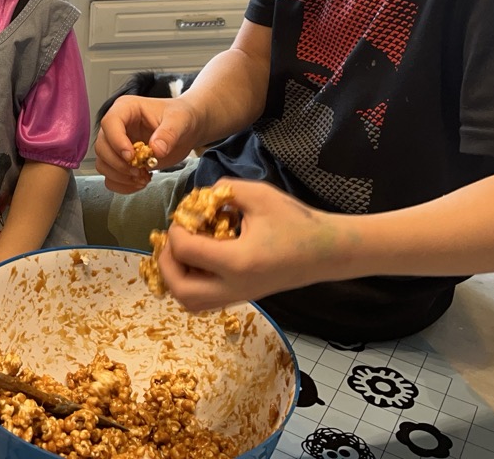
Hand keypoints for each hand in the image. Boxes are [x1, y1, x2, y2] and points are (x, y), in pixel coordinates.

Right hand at [94, 94, 196, 192]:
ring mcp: (117, 145)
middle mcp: (117, 126)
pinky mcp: (121, 161)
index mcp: (126, 109)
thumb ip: (168, 134)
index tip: (131, 156)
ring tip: (143, 178)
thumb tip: (156, 150)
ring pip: (103, 163)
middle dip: (118, 164)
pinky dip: (123, 185)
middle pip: (101, 146)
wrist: (186, 130)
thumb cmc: (180, 117)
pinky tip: (140, 183)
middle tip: (138, 171)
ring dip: (120, 176)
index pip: (110, 123)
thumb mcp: (179, 121)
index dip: (116, 141)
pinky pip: (111, 177)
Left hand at [156, 179, 343, 310]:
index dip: (176, 230)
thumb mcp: (258, 195)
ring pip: (190, 302)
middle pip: (181, 290)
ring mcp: (239, 296)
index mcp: (238, 261)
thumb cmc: (295, 221)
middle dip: (166, 263)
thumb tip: (196, 197)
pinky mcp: (242, 297)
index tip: (187, 214)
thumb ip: (223, 190)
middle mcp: (236, 286)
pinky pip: (204, 300)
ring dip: (176, 277)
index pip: (186, 252)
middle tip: (172, 240)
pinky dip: (190, 282)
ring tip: (182, 250)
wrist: (326, 252)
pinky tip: (199, 258)